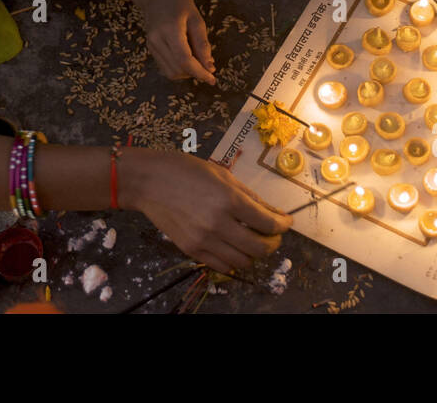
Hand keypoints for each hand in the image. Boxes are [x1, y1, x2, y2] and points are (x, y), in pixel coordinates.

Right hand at [123, 149, 291, 271]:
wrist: (149, 181)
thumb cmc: (185, 170)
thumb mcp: (222, 175)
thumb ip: (249, 196)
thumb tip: (272, 212)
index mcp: (229, 200)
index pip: (268, 223)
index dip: (283, 225)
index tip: (286, 222)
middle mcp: (219, 223)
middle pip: (260, 247)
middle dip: (273, 242)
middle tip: (273, 234)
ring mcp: (204, 240)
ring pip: (243, 261)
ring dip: (254, 253)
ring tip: (253, 241)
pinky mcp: (191, 250)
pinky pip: (222, 266)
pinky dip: (234, 261)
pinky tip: (234, 248)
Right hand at [131, 0, 216, 82]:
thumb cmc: (178, 3)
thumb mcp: (196, 19)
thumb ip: (202, 44)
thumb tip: (209, 67)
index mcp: (170, 30)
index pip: (185, 60)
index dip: (199, 73)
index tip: (212, 79)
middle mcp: (157, 41)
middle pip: (177, 69)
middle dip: (195, 73)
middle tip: (207, 66)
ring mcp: (151, 46)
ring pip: (170, 72)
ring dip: (187, 73)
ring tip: (197, 61)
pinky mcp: (150, 49)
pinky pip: (165, 68)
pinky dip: (179, 69)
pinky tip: (187, 59)